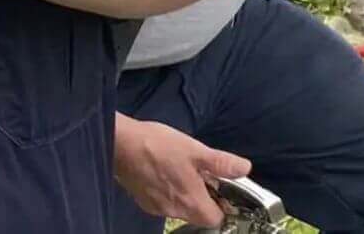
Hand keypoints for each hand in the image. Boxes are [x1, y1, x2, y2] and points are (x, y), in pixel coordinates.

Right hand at [114, 115, 251, 227]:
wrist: (119, 144)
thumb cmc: (157, 145)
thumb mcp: (195, 149)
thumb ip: (222, 163)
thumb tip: (244, 168)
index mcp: (191, 201)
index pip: (216, 219)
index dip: (222, 206)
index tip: (219, 189)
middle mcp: (174, 210)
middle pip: (198, 214)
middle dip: (202, 198)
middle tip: (199, 174)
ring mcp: (157, 208)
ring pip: (180, 208)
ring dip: (184, 194)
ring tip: (179, 169)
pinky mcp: (143, 201)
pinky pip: (163, 203)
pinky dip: (167, 192)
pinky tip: (162, 171)